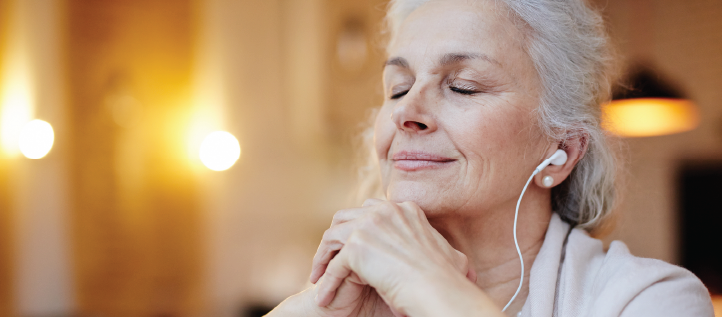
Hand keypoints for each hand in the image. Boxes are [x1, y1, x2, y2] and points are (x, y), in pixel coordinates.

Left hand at [311, 199, 476, 315]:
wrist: (440, 290)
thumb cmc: (448, 280)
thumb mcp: (450, 255)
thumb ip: (438, 247)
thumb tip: (452, 257)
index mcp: (404, 209)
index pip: (370, 211)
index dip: (357, 229)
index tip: (352, 248)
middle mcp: (385, 210)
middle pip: (345, 218)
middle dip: (335, 238)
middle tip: (329, 260)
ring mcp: (369, 225)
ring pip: (332, 237)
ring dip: (323, 257)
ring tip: (318, 278)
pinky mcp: (357, 247)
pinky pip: (333, 266)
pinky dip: (326, 282)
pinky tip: (324, 298)